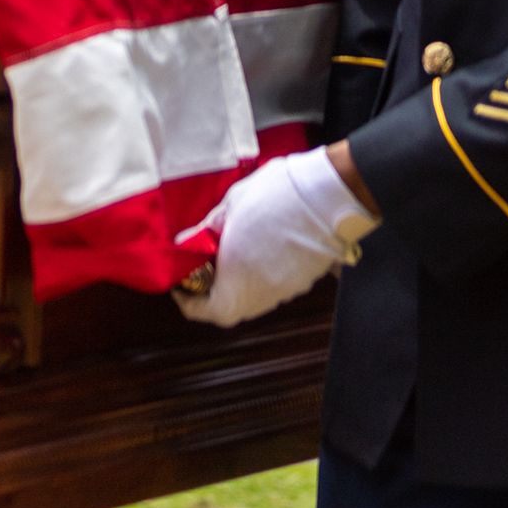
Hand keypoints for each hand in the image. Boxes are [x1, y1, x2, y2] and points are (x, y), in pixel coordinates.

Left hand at [173, 148, 379, 328]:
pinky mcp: (304, 281)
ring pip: (253, 295)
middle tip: (206, 259)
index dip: (187, 298)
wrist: (326, 195)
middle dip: (213, 286)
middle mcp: (261, 298)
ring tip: (233, 246)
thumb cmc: (272, 199)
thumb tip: (187, 242)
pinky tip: (260, 243)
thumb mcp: (228, 207)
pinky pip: (274, 283)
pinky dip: (261, 270)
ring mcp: (286, 292)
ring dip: (238, 277)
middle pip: (229, 305)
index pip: (203, 311)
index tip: (181, 280)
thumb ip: (206, 230)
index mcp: (235, 286)